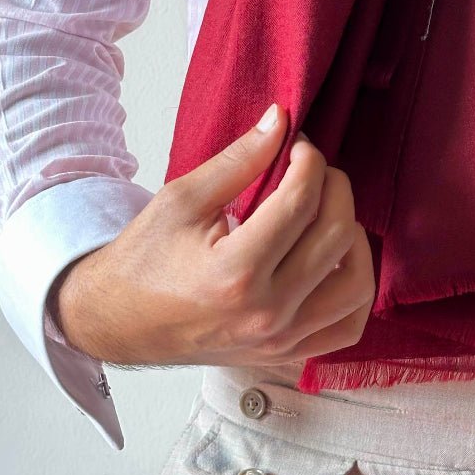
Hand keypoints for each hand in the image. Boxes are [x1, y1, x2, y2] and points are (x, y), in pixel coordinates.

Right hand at [48, 104, 375, 367]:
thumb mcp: (182, 198)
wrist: (116, 320)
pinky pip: (349, 325)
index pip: (301, 201)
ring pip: (358, 282)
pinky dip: (355, 289)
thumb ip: (239, 158)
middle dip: (333, 186)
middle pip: (338, 234)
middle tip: (311, 169)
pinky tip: (335, 260)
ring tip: (325, 212)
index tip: (297, 143)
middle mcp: (267, 313)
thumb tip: (282, 119)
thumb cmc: (143, 259)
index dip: (308, 159)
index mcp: (236, 273)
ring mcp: (281, 341)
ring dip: (352, 236)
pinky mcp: (287, 355)